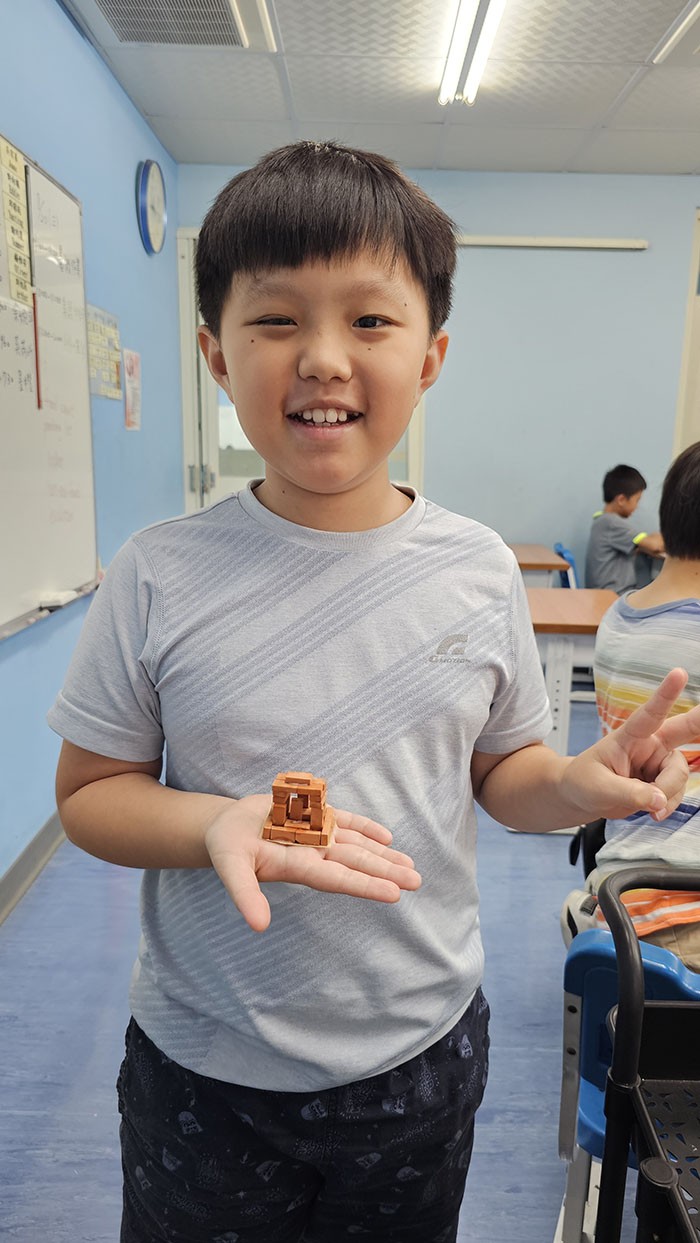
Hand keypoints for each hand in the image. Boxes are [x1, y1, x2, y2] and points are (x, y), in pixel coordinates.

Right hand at [204, 794, 421, 931]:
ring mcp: (315, 835)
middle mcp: (312, 853)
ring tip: (410, 864)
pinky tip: (386, 836)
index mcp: (297, 866)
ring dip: (383, 854)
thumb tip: (259, 926)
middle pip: (355, 863)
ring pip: (355, 845)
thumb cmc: (226, 848)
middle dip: (385, 872)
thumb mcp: (231, 868)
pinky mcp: (313, 816)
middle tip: (417, 881)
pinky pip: (344, 822)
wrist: (223, 826)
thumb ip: (245, 894)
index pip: (337, 878)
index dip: (364, 885)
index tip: (394, 894)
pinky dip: (365, 827)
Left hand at [562, 668, 699, 822]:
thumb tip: (658, 800)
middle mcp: (649, 745)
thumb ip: (628, 793)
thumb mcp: (598, 788)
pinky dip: (668, 805)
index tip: (679, 673)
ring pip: (680, 774)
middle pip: (683, 729)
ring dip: (668, 793)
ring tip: (648, 808)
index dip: (666, 694)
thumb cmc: (583, 782)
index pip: (649, 713)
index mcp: (629, 736)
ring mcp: (659, 763)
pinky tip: (654, 812)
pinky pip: (677, 793)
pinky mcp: (663, 781)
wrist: (581, 797)